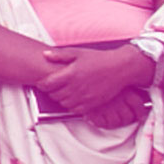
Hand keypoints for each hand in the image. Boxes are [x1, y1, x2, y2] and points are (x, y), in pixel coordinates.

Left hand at [38, 42, 153, 122]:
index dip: (42, 85)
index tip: (44, 83)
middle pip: (54, 96)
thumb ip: (60, 55)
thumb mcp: (78, 53)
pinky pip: (76, 110)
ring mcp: (85, 96)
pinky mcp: (93, 103)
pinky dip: (72, 106)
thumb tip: (44, 54)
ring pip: (64, 104)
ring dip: (61, 100)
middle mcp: (76, 87)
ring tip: (64, 92)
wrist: (121, 68)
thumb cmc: (99, 59)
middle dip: (51, 92)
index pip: (47, 85)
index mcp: (70, 73)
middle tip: (54, 88)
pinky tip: (74, 99)